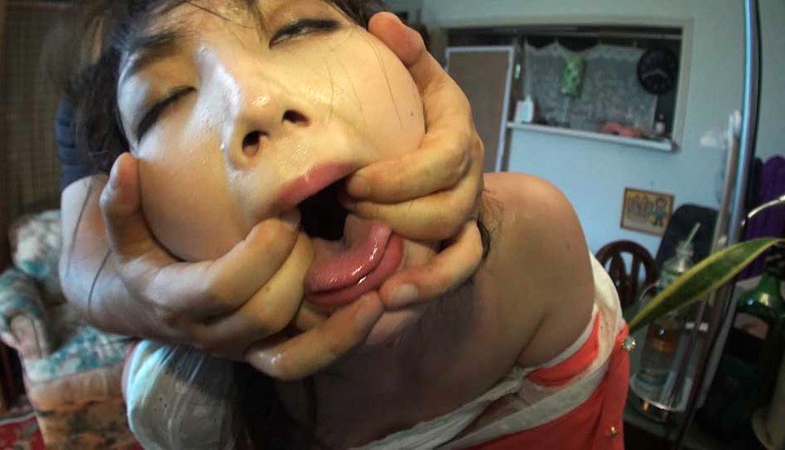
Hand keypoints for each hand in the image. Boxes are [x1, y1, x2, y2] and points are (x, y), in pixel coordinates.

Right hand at [101, 153, 382, 379]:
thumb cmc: (149, 261)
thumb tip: (124, 165)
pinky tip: (374, 306)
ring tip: (372, 281)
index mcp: (175, 302)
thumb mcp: (126, 235)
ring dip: (334, 317)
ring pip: (291, 351)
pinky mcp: (266, 356)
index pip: (222, 287)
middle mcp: (210, 335)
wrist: (152, 312)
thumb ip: (122, 205)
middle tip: (312, 228)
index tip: (284, 214)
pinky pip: (304, 363)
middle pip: (264, 312)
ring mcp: (241, 351)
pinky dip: (341, 341)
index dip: (260, 252)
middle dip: (295, 267)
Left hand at [346, 12, 484, 307]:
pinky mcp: (458, 246)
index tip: (354, 181)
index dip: (402, 176)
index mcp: (455, 132)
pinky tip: (390, 296)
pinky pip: (460, 269)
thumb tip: (382, 22)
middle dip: (394, 212)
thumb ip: (403, 59)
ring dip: (409, 251)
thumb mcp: (410, 87)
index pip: (446, 156)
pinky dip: (429, 285)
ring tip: (363, 255)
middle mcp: (469, 175)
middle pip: (448, 205)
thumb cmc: (409, 123)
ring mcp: (467, 213)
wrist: (431, 167)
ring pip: (454, 240)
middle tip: (347, 212)